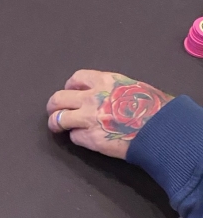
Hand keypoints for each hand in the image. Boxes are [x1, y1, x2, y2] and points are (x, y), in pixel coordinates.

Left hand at [46, 69, 172, 159]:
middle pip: (59, 98)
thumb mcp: (133, 86)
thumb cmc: (155, 108)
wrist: (162, 129)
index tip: (70, 92)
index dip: (70, 87)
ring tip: (57, 127)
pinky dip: (77, 139)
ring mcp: (88, 119)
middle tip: (54, 111)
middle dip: (54, 106)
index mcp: (104, 81)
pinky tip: (85, 139)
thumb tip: (104, 94)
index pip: (76, 78)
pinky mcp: (91, 139)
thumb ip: (113, 89)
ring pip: (58, 119)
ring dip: (56, 123)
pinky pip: (74, 138)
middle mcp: (91, 98)